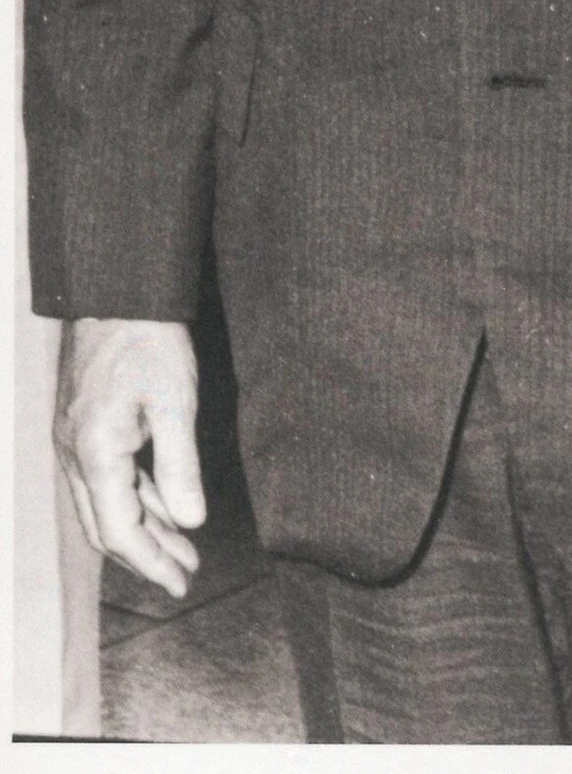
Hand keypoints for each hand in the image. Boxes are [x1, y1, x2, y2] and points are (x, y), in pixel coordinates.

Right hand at [55, 317, 202, 597]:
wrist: (118, 292)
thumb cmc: (148, 340)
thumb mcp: (175, 401)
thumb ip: (179, 466)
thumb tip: (190, 521)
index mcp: (95, 454)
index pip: (119, 532)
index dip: (150, 563)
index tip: (180, 584)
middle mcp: (76, 455)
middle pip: (107, 527)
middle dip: (146, 556)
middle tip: (185, 576)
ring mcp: (77, 441)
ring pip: (107, 504)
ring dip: (144, 528)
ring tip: (184, 548)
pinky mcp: (86, 427)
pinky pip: (109, 478)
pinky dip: (137, 498)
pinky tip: (165, 507)